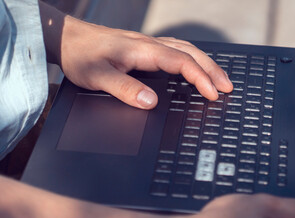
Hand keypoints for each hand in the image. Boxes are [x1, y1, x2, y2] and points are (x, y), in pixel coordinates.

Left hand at [41, 3, 231, 108]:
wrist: (66, 37)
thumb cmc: (80, 55)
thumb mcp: (97, 77)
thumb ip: (124, 89)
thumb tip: (151, 102)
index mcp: (143, 50)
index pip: (181, 62)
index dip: (200, 78)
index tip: (213, 94)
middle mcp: (149, 44)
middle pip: (191, 53)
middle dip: (212, 70)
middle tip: (228, 87)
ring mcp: (148, 45)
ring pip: (186, 50)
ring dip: (206, 63)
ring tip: (220, 79)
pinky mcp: (144, 48)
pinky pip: (177, 51)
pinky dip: (193, 59)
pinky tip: (195, 67)